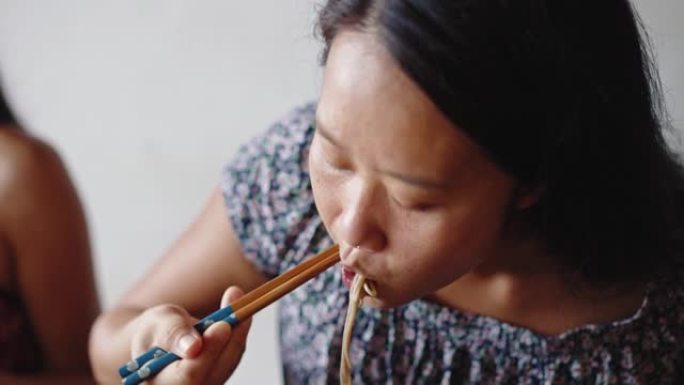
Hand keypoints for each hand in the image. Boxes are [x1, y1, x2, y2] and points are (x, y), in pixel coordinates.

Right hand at [128, 287, 250, 384]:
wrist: (159, 340)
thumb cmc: (154, 332)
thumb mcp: (156, 324)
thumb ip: (172, 333)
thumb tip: (193, 347)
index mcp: (161, 382)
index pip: (189, 375)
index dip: (208, 352)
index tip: (222, 325)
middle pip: (215, 371)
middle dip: (230, 338)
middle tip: (239, 307)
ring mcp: (205, 383)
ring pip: (228, 362)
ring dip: (238, 330)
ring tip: (236, 297)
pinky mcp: (219, 374)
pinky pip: (233, 356)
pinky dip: (238, 331)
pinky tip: (240, 309)